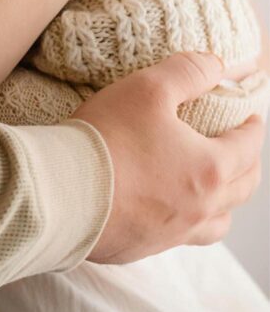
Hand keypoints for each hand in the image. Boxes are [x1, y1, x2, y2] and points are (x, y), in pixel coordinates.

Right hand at [74, 52, 263, 263]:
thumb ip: (187, 72)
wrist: (62, 193)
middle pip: (243, 189)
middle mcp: (199, 208)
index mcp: (210, 169)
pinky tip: (166, 206)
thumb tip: (217, 64)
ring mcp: (172, 233)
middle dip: (248, 165)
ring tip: (214, 187)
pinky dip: (186, 221)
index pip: (249, 148)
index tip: (254, 119)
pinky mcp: (141, 247)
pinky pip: (178, 237)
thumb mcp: (147, 89)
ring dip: (225, 203)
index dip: (255, 129)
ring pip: (217, 224)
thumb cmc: (108, 138)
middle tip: (241, 148)